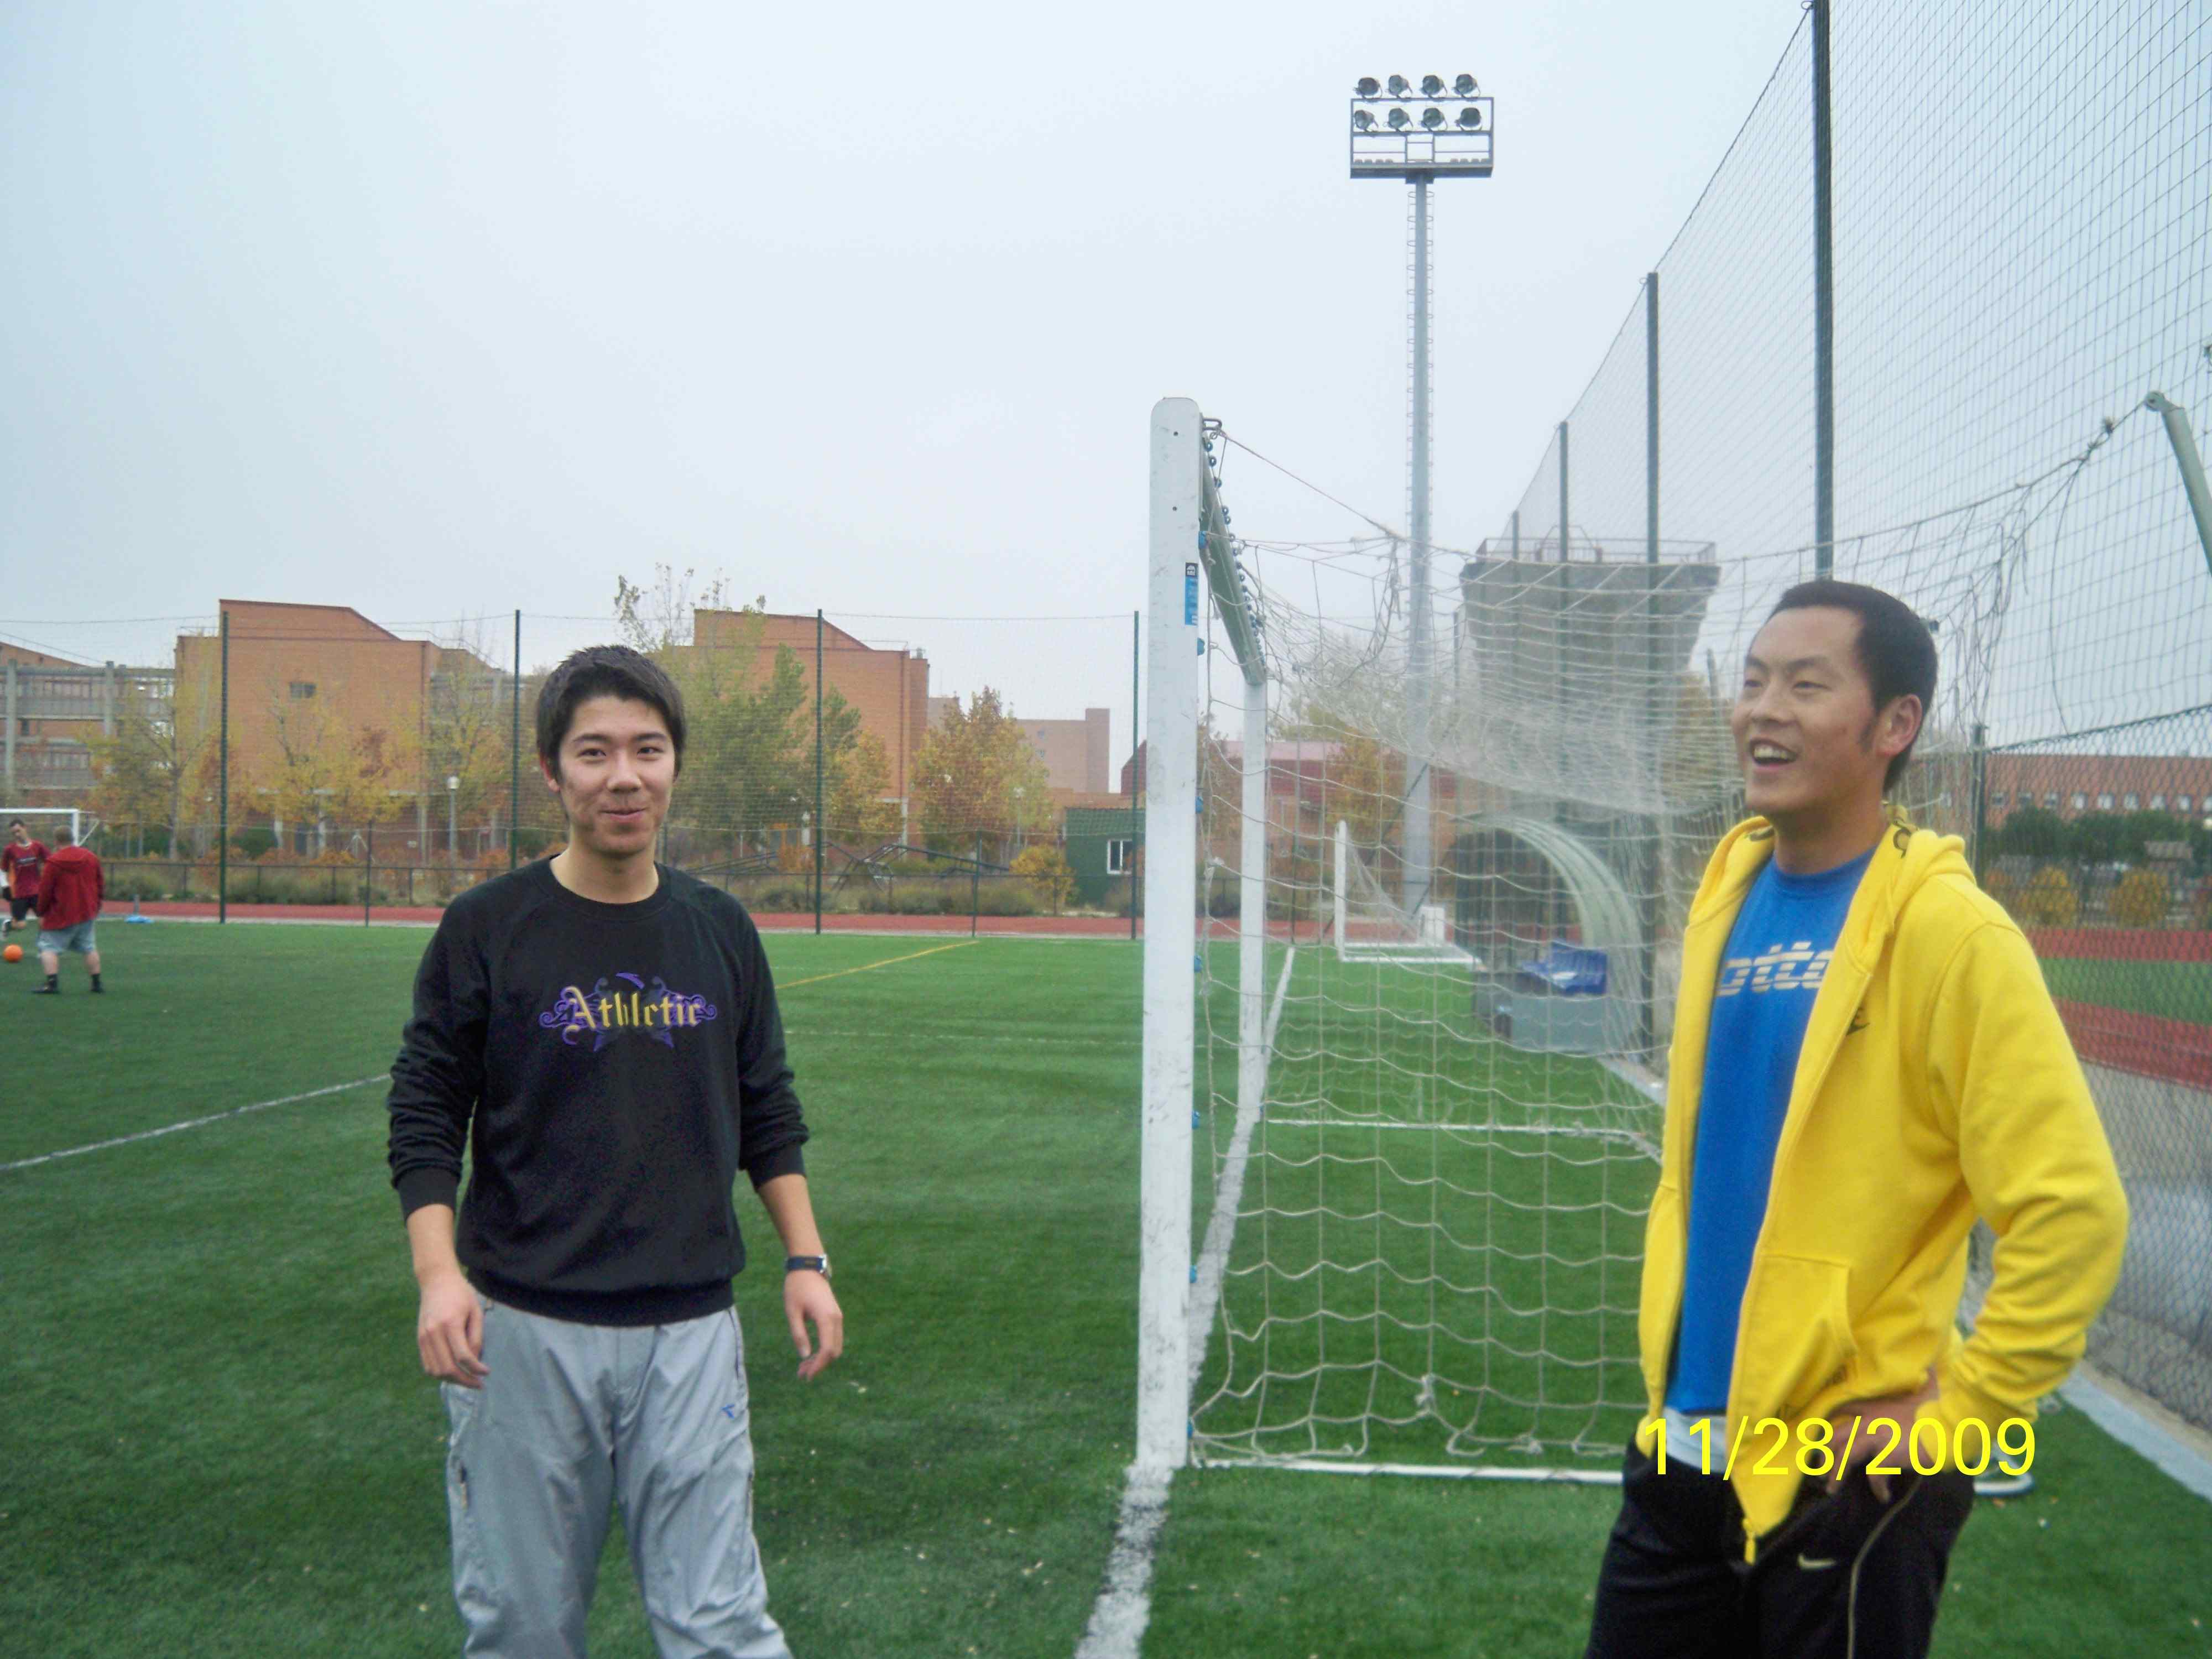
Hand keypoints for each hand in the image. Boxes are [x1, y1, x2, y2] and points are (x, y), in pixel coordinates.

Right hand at [417, 1269, 487, 1387]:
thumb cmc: (461, 1294)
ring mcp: (423, 1337)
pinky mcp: (419, 1339)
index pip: (463, 1357)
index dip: (475, 1369)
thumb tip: (475, 1361)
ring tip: (466, 1379)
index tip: (486, 1373)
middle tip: (478, 1383)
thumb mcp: (475, 1311)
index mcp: (450, 1324)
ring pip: (435, 1370)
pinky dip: (439, 1372)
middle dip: (464, 1380)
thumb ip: (476, 1337)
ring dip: (451, 1380)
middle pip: (447, 1368)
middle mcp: (433, 1333)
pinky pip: (427, 1364)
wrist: (436, 1281)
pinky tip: (453, 1372)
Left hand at [785, 1270, 843, 1381]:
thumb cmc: (797, 1288)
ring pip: (835, 1346)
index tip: (806, 1376)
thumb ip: (798, 1334)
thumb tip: (804, 1355)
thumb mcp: (792, 1312)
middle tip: (801, 1373)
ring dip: (822, 1359)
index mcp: (827, 1318)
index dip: (818, 1365)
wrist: (808, 1267)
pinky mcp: (835, 1316)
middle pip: (834, 1351)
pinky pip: (834, 1338)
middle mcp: (837, 1319)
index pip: (827, 1349)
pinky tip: (811, 1354)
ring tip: (803, 1366)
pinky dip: (824, 1349)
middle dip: (819, 1365)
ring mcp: (838, 1317)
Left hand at [1827, 1366, 1937, 1500]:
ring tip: (1832, 1489)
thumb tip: (1915, 1377)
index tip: (1818, 1440)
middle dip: (1823, 1453)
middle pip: (1836, 1435)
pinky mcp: (1888, 1454)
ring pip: (1846, 1455)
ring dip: (1836, 1473)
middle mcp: (1870, 1419)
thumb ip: (1901, 1394)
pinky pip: (1874, 1474)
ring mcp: (1878, 1436)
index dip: (1827, 1425)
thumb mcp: (1913, 1398)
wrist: (1949, 1424)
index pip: (1840, 1410)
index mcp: (1873, 1406)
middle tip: (1818, 1469)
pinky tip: (1883, 1496)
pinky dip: (1877, 1487)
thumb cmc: (1936, 1411)